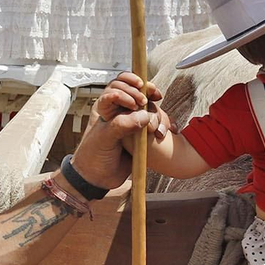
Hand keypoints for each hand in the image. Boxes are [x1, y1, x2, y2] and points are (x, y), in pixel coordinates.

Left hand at [72, 72, 165, 189]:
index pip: (118, 86)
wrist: (98, 179)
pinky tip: (171, 131)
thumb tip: (145, 116)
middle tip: (148, 104)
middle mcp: (120, 111)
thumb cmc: (93, 156)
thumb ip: (122, 125)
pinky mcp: (142, 134)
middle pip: (138, 92)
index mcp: (106, 107)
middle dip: (147, 95)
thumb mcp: (104, 138)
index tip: (135, 102)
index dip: (128, 88)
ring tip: (155, 130)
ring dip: (158, 113)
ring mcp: (133, 122)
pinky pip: (157, 122)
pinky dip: (165, 124)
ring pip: (151, 107)